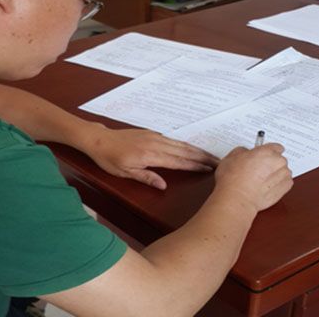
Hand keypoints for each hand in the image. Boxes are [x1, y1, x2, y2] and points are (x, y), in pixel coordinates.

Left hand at [84, 126, 218, 189]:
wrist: (99, 139)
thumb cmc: (110, 159)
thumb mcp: (125, 173)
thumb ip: (146, 178)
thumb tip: (163, 186)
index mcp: (150, 156)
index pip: (178, 162)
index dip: (194, 166)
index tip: (209, 169)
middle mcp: (155, 144)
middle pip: (184, 151)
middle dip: (202, 157)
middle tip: (219, 162)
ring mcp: (154, 137)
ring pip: (180, 144)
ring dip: (197, 150)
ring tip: (210, 156)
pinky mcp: (152, 133)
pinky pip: (173, 140)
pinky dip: (186, 145)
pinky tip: (192, 149)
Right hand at [214, 143, 292, 211]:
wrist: (237, 199)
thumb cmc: (233, 179)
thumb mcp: (231, 157)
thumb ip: (243, 151)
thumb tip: (245, 153)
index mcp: (266, 151)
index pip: (276, 147)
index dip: (269, 151)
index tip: (265, 154)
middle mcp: (277, 162)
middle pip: (279, 159)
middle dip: (271, 163)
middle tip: (258, 168)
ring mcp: (282, 176)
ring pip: (283, 171)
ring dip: (275, 173)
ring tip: (261, 179)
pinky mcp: (284, 189)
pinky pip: (285, 182)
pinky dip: (278, 183)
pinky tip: (266, 185)